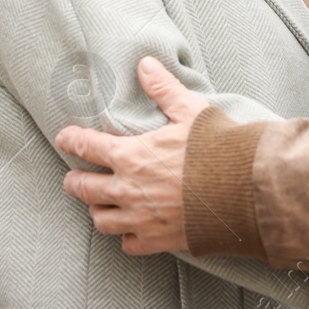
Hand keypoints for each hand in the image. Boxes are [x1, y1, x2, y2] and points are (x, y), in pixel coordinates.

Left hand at [57, 56, 208, 255]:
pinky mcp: (157, 240)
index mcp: (130, 156)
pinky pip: (128, 244)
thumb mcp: (191, 111)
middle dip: (74, 181)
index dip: (71, 140)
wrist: (243, 193)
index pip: (87, 146)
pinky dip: (126, 237)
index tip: (64, 138)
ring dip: (97, 210)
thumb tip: (145, 64)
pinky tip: (130, 230)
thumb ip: (164, 89)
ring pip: (101, 220)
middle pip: (84, 189)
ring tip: (99, 205)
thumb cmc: (217, 150)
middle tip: (72, 178)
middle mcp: (128, 190)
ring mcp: (140, 218)